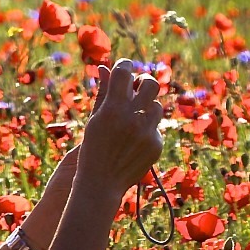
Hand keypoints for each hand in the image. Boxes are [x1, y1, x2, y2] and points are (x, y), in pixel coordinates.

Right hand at [76, 63, 164, 199]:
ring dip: (146, 108)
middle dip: (144, 83)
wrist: (101, 183)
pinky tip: (134, 141)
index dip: (124, 66)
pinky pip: (156, 128)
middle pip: (150, 83)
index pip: (124, 73)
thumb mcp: (95, 120)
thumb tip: (105, 68)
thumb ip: (104, 93)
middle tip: (137, 88)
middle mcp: (133, 118)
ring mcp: (147, 132)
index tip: (124, 67)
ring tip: (133, 119)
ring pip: (156, 106)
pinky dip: (147, 130)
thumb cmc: (93, 149)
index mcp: (113, 109)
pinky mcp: (156, 144)